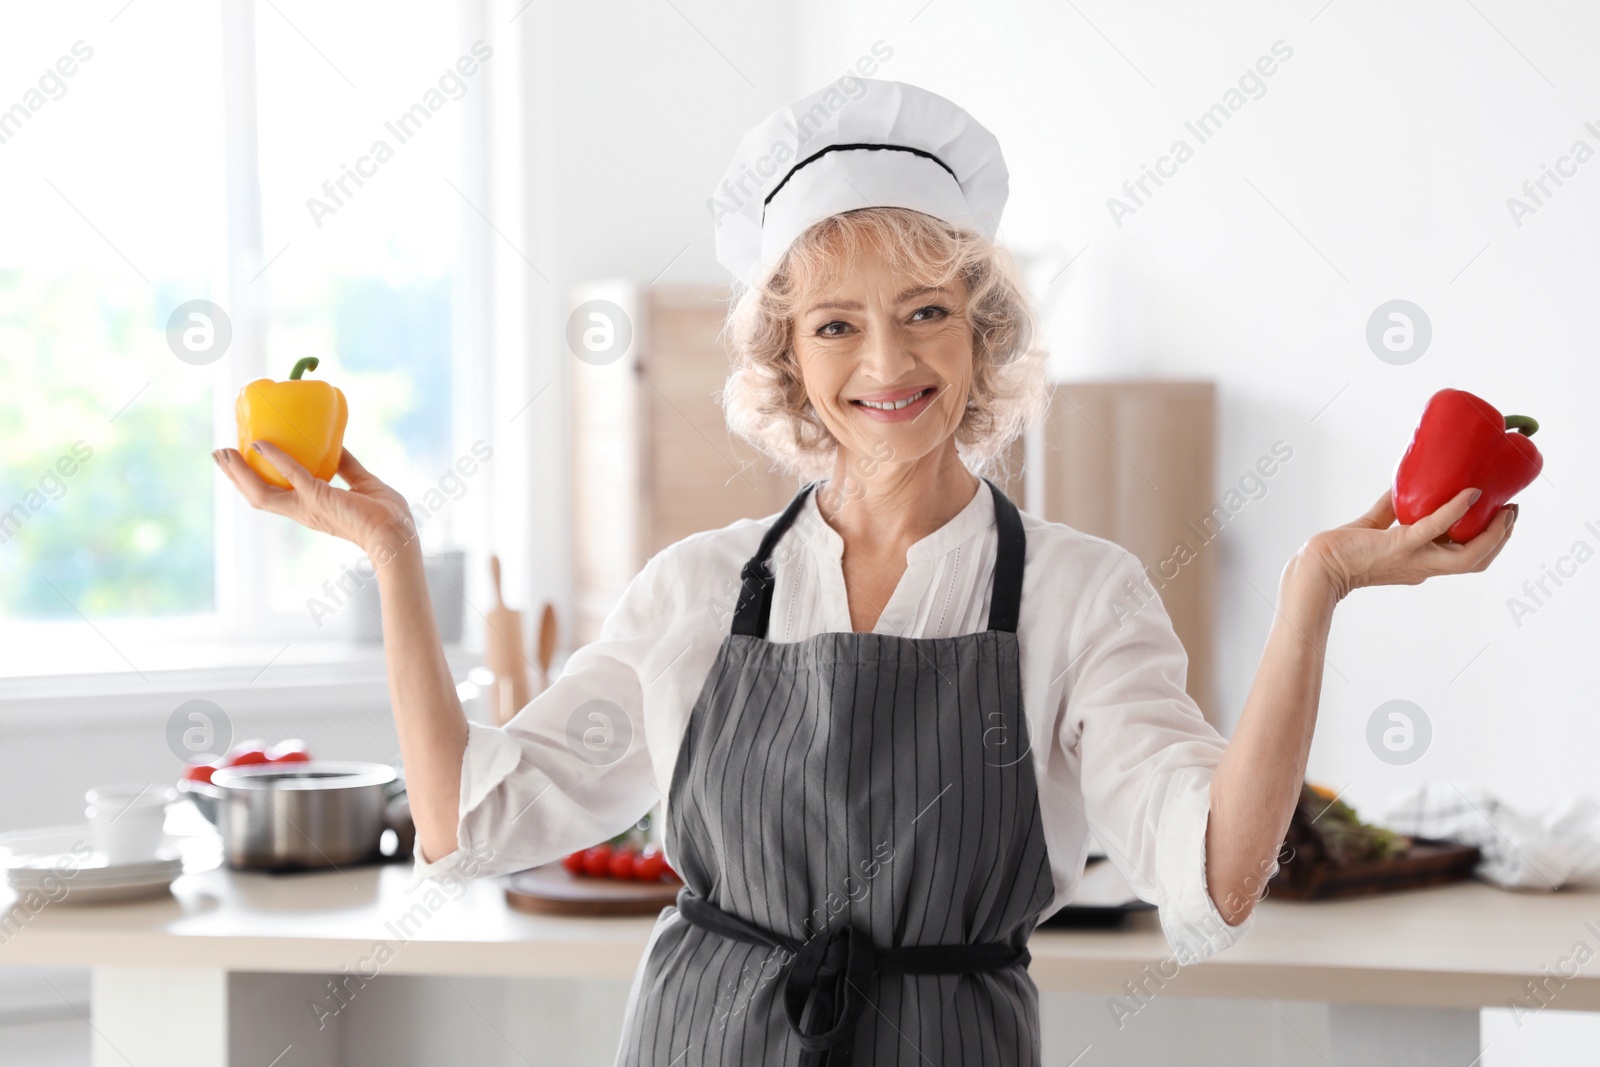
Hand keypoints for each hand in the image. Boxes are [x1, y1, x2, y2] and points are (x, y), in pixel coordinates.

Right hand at [213, 441, 415, 560]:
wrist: (396, 533)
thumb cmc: (385, 514)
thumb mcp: (361, 483)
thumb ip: (346, 466)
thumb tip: (335, 444)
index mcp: (311, 508)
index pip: (275, 495)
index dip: (256, 479)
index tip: (243, 460)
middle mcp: (303, 510)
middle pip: (257, 495)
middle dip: (236, 476)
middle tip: (219, 455)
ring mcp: (307, 506)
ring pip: (260, 492)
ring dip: (238, 472)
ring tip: (222, 453)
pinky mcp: (317, 498)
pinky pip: (291, 473)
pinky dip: (275, 457)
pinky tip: (261, 443)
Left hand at [1304, 486, 1516, 600]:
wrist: (1319, 566)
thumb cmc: (1342, 549)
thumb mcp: (1375, 526)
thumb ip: (1390, 508)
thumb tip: (1401, 482)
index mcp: (1422, 564)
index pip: (1465, 559)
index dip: (1489, 542)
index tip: (1501, 518)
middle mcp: (1424, 567)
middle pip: (1478, 561)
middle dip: (1501, 539)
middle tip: (1512, 513)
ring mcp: (1415, 558)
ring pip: (1470, 556)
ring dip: (1493, 534)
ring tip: (1505, 510)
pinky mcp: (1401, 545)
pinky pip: (1436, 528)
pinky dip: (1455, 510)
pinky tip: (1469, 493)